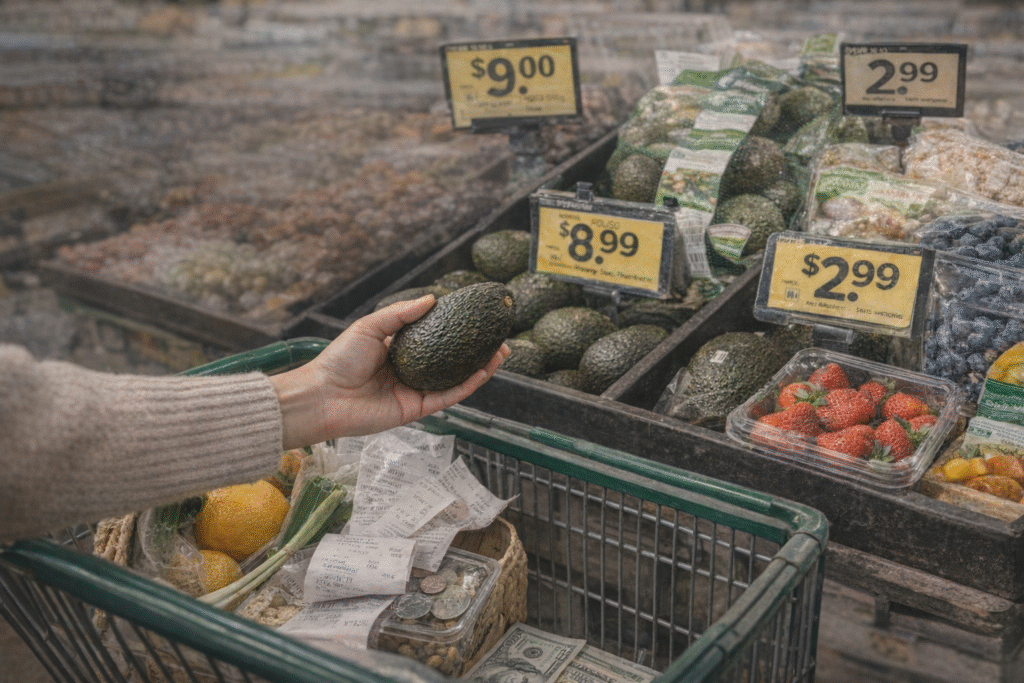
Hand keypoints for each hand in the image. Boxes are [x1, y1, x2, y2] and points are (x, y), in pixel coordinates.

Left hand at [270, 295, 508, 448]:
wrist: (324, 395)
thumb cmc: (340, 359)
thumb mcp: (371, 326)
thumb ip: (402, 313)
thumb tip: (432, 299)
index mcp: (399, 350)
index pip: (435, 338)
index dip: (457, 329)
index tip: (477, 316)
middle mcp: (411, 371)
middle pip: (452, 360)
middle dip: (477, 350)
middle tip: (499, 337)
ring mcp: (415, 390)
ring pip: (456, 379)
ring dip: (481, 368)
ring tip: (501, 353)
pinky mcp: (416, 409)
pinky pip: (447, 397)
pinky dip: (467, 386)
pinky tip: (483, 372)